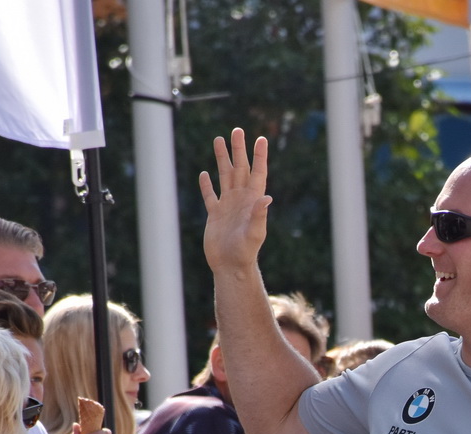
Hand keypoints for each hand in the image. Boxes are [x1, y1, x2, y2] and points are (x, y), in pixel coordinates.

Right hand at [199, 129, 272, 272]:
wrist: (230, 266)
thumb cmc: (246, 252)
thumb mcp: (255, 233)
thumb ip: (259, 215)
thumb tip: (265, 197)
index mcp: (253, 201)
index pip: (257, 173)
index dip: (259, 156)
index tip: (261, 139)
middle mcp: (241, 200)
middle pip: (240, 168)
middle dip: (238, 150)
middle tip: (237, 130)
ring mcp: (227, 206)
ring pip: (224, 176)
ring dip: (222, 159)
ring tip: (218, 140)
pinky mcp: (214, 214)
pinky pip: (210, 195)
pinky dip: (207, 185)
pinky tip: (204, 174)